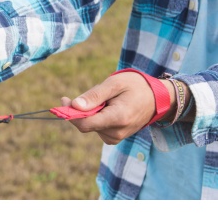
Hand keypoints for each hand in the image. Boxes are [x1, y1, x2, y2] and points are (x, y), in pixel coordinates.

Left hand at [60, 72, 175, 144]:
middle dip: (79, 110)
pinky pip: (96, 128)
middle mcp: (116, 132)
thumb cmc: (135, 87)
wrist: (157, 98)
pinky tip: (107, 108)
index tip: (64, 100)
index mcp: (117, 118)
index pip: (85, 124)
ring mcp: (116, 137)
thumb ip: (94, 96)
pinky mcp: (114, 137)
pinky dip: (96, 118)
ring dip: (90, 113)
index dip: (71, 114)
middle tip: (83, 95)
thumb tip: (74, 106)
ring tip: (105, 100)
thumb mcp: (114, 84)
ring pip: (90, 126)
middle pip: (86, 125)